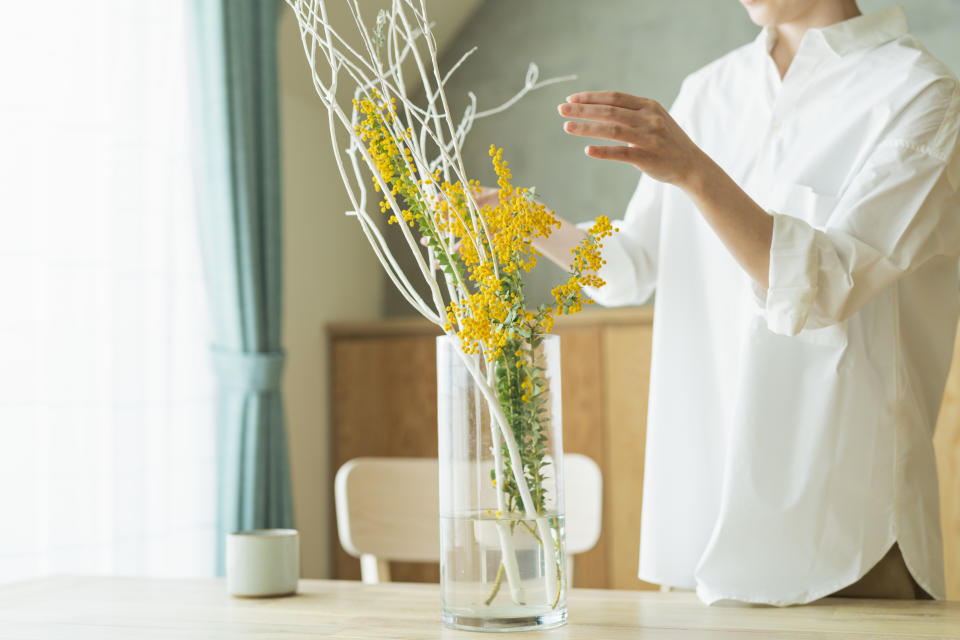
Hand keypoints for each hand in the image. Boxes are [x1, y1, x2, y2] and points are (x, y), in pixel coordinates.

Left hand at [558, 91, 706, 190]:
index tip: (571, 99)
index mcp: (648, 106)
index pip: (614, 97)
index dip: (591, 97)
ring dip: (587, 128)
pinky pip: (621, 153)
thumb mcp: (653, 119)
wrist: (691, 164)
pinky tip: (587, 151)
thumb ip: (631, 113)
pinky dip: (603, 151)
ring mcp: (649, 137)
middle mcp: (648, 118)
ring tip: (567, 127)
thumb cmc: (666, 142)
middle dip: (583, 109)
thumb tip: (600, 108)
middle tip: (561, 110)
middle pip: (609, 111)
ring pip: (612, 129)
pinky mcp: (647, 157)